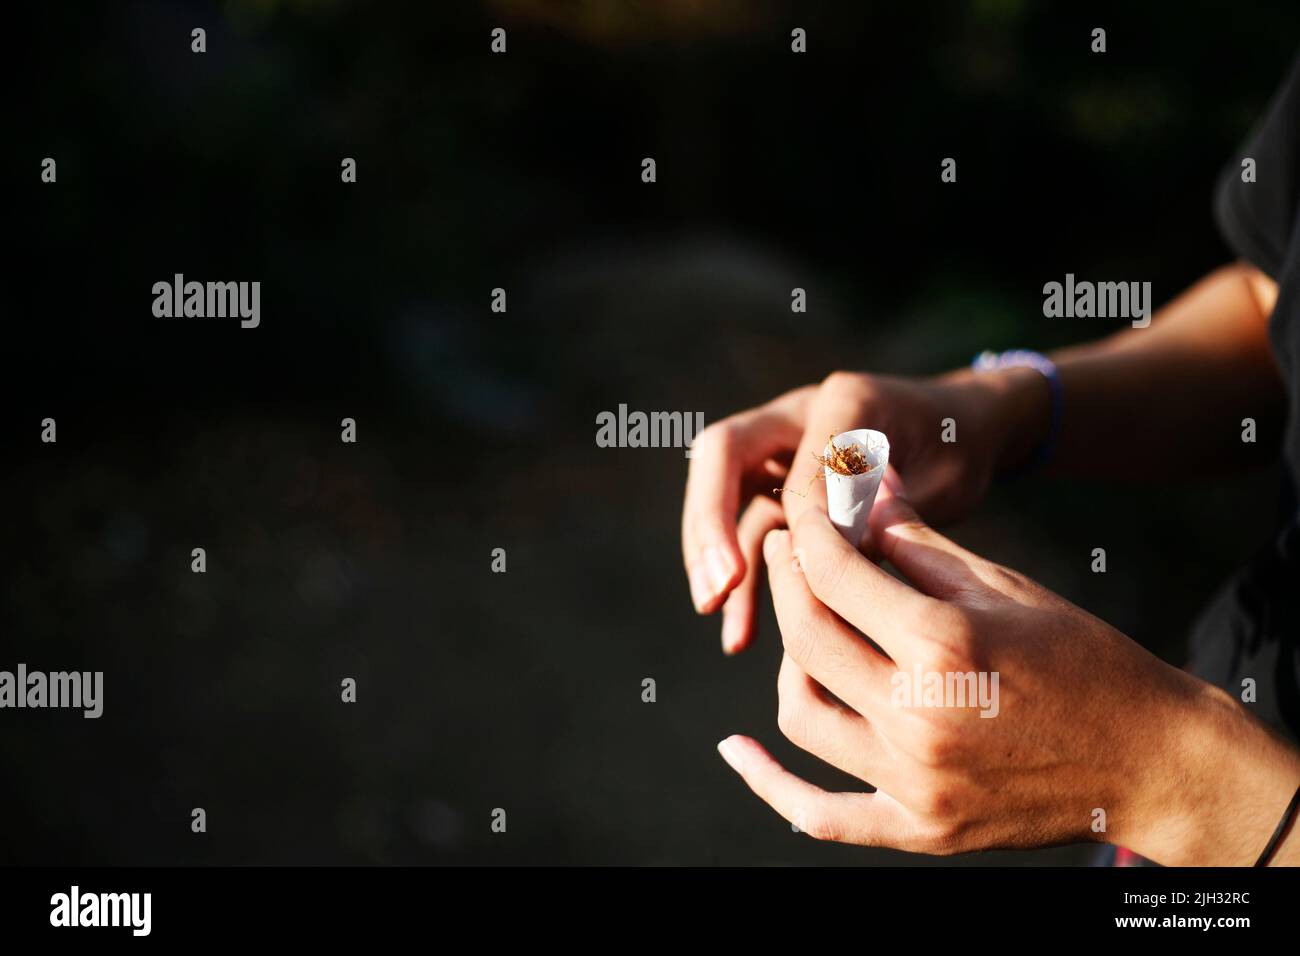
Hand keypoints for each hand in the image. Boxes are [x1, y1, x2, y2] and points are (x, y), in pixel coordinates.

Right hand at [682, 368, 1045, 652]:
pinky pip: (751, 532)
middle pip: (723, 458)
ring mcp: (780, 450)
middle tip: (716, 592)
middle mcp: (797, 416)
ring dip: (716, 564)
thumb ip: (891, 502)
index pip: (794, 453)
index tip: (803, 569)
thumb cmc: (961, 450)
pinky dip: (746, 581)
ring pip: (726, 500)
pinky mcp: (777, 487)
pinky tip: (741, 636)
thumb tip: (835, 536)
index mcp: (844, 401)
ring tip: (731, 634)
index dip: (791, 512)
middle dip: (711, 528)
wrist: (961, 432)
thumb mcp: (944, 476)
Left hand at [716, 477, 1299, 863]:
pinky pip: (820, 813)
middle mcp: (920, 716)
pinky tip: (737, 752)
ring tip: (807, 631)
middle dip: (787, 580)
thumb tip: (856, 486)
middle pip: (807, 638)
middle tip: (787, 551)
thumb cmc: (1084, 659)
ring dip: (787, 662)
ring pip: (800, 712)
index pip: (837, 575)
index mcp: (946, 644)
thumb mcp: (1003, 586)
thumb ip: (916, 542)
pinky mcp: (919, 829)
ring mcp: (915, 782)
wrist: (1150, 759)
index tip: (797, 512)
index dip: (807, 533)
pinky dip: (771, 784)